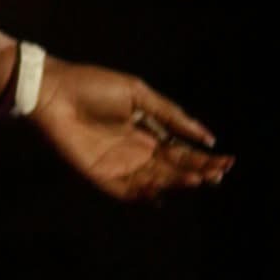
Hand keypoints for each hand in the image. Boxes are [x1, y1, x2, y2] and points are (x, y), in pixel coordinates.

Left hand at [29, 56, 234, 203]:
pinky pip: (126, 191)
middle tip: (218, 174)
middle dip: (197, 172)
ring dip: (176, 183)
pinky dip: (144, 194)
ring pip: (155, 182)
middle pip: (173, 169)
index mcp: (147, 132)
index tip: (227, 160)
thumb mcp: (139, 95)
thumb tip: (206, 136)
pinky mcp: (99, 176)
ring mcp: (118, 166)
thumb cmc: (94, 86)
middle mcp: (136, 152)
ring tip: (197, 179)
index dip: (203, 157)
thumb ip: (170, 116)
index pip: (182, 151)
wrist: (53, 91)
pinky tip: (163, 192)